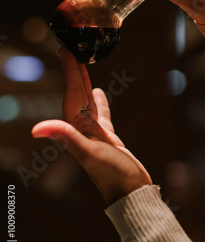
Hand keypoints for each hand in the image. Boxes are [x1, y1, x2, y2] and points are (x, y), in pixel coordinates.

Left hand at [32, 49, 151, 204]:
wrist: (130, 192)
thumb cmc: (112, 174)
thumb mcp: (89, 153)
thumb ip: (66, 137)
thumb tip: (37, 129)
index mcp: (77, 128)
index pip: (71, 94)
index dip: (69, 72)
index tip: (65, 52)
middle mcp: (83, 129)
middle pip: (77, 94)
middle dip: (74, 72)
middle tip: (71, 50)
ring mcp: (96, 133)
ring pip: (89, 101)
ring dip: (86, 83)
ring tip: (84, 66)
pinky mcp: (108, 137)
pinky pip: (102, 113)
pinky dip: (101, 102)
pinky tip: (101, 93)